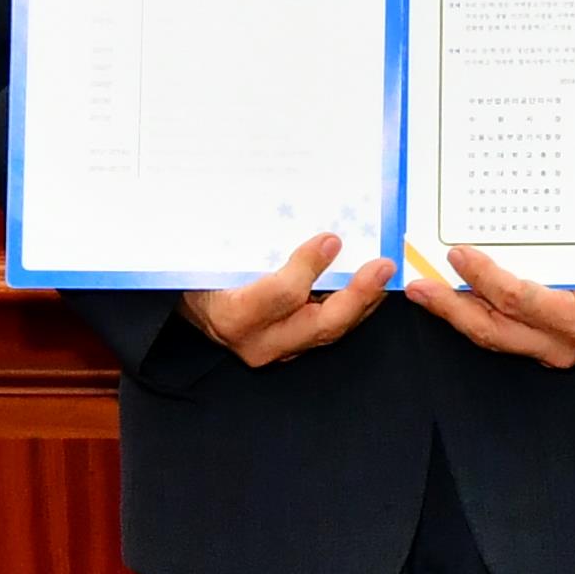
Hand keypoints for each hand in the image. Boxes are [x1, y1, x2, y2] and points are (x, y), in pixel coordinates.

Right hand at [181, 233, 398, 367]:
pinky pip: (328, 330)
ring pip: (331, 331)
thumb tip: (302, 223)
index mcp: (233, 315)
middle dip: (358, 295)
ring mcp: (277, 350)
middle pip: (320, 325)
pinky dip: (351, 307)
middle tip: (383, 265)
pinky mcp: (290, 349)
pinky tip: (367, 285)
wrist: (191, 308)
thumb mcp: (217, 257)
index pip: (281, 295)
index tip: (331, 239)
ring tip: (383, 272)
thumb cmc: (202, 276)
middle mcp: (258, 342)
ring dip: (363, 301)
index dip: (309, 267)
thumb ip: (252, 245)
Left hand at [408, 246, 574, 367]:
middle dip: (449, 308)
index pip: (515, 299)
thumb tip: (521, 215)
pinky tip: (457, 300)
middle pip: (491, 328)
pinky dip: (477, 316)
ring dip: (455, 313)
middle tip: (417, 286)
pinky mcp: (545, 350)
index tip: (457, 254)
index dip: (482, 278)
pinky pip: (502, 334)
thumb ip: (564, 246)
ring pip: (491, 336)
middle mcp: (560, 344)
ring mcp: (551, 352)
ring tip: (426, 292)